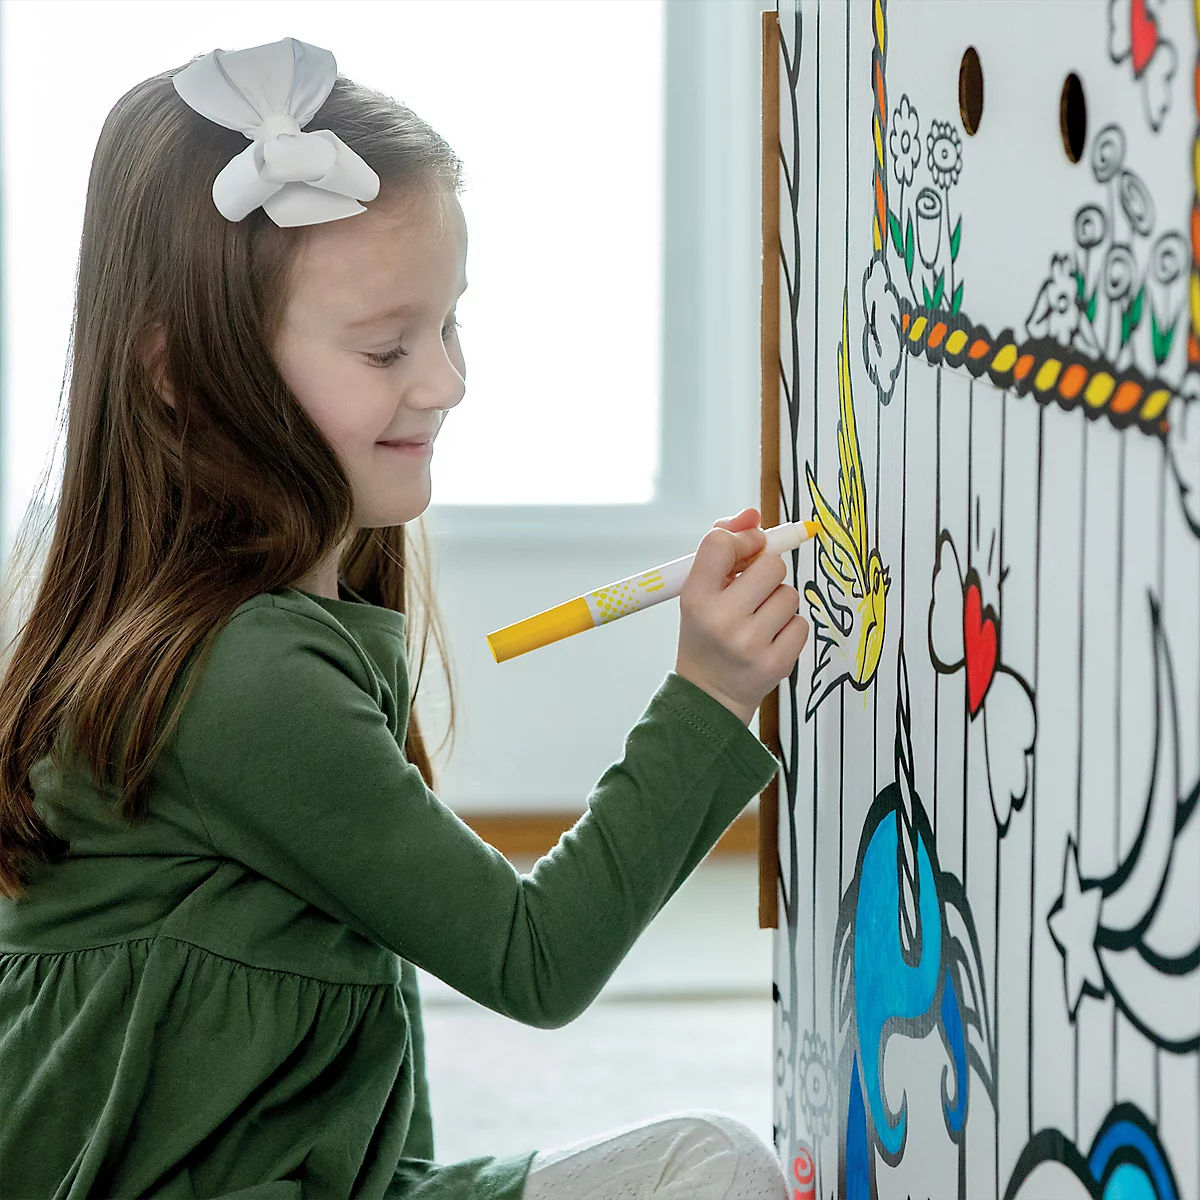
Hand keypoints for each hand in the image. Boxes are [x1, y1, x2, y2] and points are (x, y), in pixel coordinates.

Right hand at [674, 507, 809, 723]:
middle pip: (770, 565)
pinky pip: (801, 623)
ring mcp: (750, 644)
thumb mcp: (700, 591)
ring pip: (789, 594)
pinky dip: (789, 627)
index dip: (744, 540)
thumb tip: (754, 513)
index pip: (721, 543)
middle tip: (753, 591)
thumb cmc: (706, 632)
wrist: (709, 695)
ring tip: (758, 620)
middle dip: (767, 572)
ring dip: (778, 601)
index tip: (748, 550)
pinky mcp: (776, 663)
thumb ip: (724, 548)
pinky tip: (770, 639)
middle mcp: (721, 620)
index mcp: (695, 597)